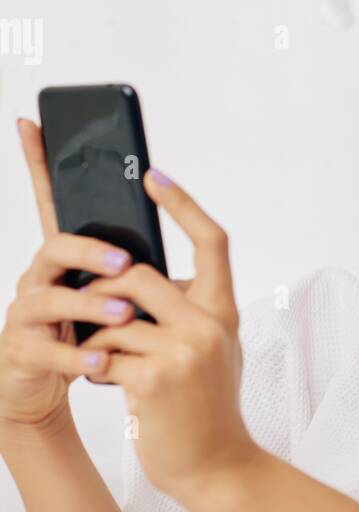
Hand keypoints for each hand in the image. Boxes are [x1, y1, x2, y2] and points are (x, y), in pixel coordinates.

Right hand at [0, 118, 138, 435]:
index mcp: (64, 259)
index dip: (39, 163)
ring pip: (49, 297)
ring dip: (90, 303)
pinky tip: (101, 360)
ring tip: (124, 313)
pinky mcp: (21, 350)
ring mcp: (26, 313)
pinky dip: (75, 354)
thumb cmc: (85, 334)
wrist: (42, 388)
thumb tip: (184, 230)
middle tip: (127, 261)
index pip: (51, 202)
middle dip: (90, 251)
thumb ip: (135, 267)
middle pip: (55, 247)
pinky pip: (46, 348)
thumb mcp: (112, 295)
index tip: (33, 123)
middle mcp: (39, 277)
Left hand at [77, 168, 259, 498]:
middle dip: (102, 283)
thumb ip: (187, 312)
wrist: (216, 467)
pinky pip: (104, 353)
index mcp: (223, 311)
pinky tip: (102, 380)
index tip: (153, 175)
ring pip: (113, 316)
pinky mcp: (153, 381)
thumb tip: (140, 276)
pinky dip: (94, 364)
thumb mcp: (211, 350)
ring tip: (98, 354)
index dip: (182, 203)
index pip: (211, 240)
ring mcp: (183, 353)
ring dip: (93, 333)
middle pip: (139, 274)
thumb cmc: (206, 407)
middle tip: (85, 299)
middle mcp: (208, 325)